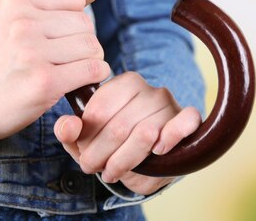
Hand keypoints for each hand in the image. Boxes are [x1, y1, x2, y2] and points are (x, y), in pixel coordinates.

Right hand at [0, 0, 110, 141]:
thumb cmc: (1, 59)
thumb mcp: (16, 19)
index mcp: (14, 1)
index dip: (74, 18)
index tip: (60, 34)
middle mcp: (21, 24)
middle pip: (85, 23)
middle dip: (84, 41)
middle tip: (67, 56)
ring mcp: (31, 53)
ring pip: (91, 46)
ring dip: (90, 60)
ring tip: (73, 68)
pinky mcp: (44, 81)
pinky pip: (91, 70)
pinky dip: (94, 76)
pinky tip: (80, 81)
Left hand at [54, 72, 201, 195]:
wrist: (147, 162)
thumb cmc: (114, 144)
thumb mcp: (86, 138)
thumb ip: (69, 131)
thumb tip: (68, 126)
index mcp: (123, 84)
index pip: (99, 109)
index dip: (87, 137)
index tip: (83, 151)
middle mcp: (149, 89)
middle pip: (119, 126)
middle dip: (101, 154)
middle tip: (93, 167)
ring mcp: (170, 104)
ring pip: (146, 132)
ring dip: (125, 159)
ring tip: (113, 171)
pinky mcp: (187, 119)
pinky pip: (186, 120)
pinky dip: (171, 136)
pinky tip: (158, 150)